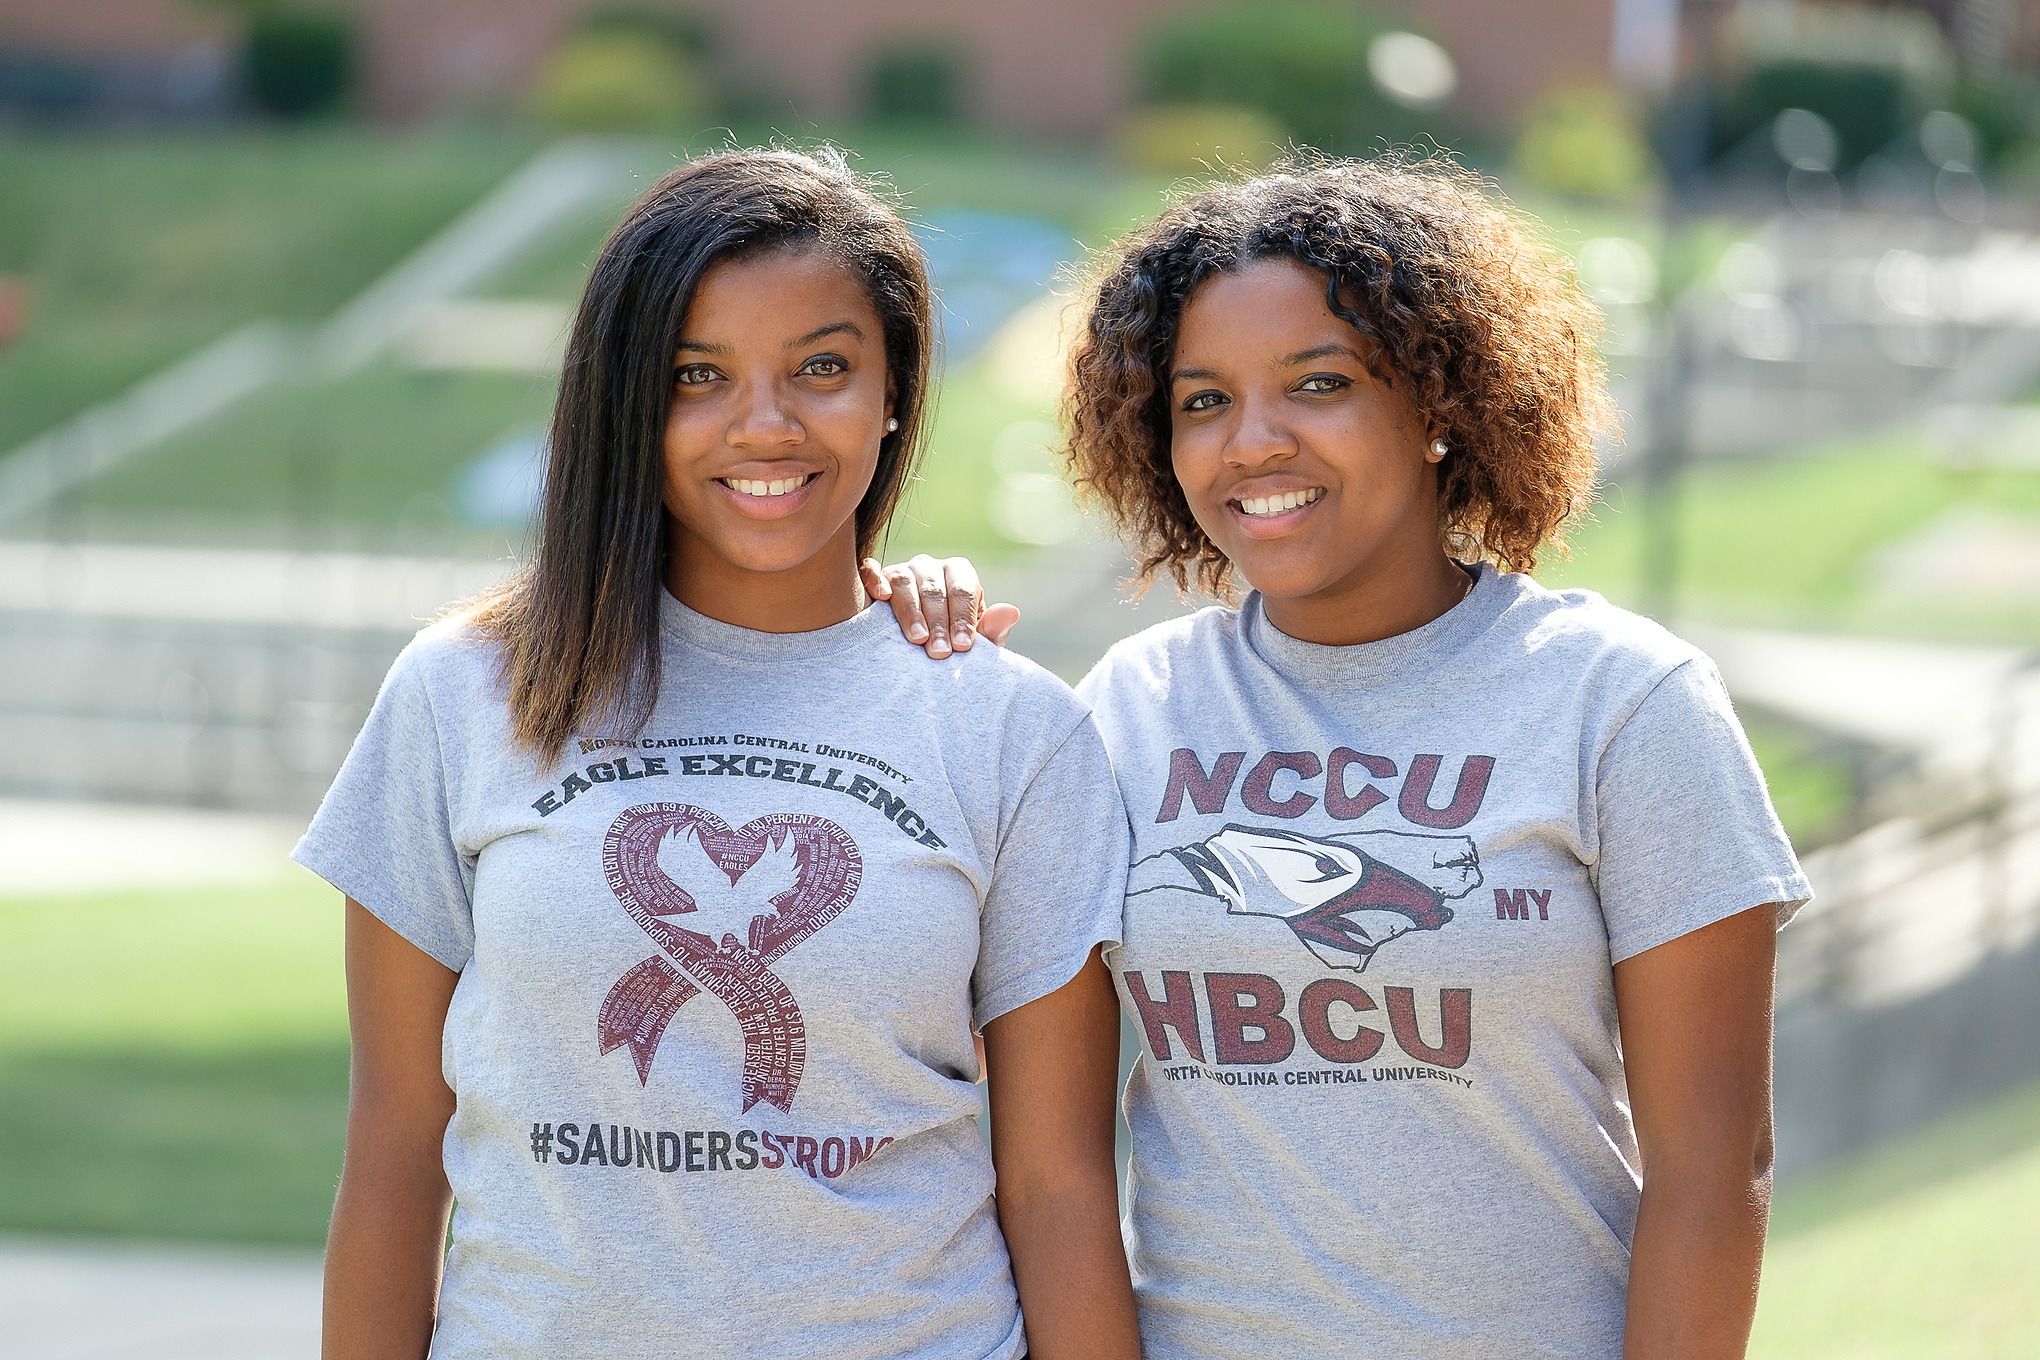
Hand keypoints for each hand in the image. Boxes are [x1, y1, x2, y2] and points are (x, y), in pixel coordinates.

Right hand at [861, 554, 1019, 658]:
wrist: (914, 648)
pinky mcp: (875, 578)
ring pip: (905, 581)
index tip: (963, 646)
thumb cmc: (949, 642)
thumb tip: (1012, 612)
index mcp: (958, 574)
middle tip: (939, 653)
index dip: (964, 618)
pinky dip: (875, 579)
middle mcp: (930, 567)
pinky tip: (881, 597)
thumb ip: (990, 629)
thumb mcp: (972, 642)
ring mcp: (901, 570)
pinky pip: (871, 570)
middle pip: (934, 589)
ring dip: (911, 611)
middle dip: (939, 623)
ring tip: (917, 639)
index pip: (963, 590)